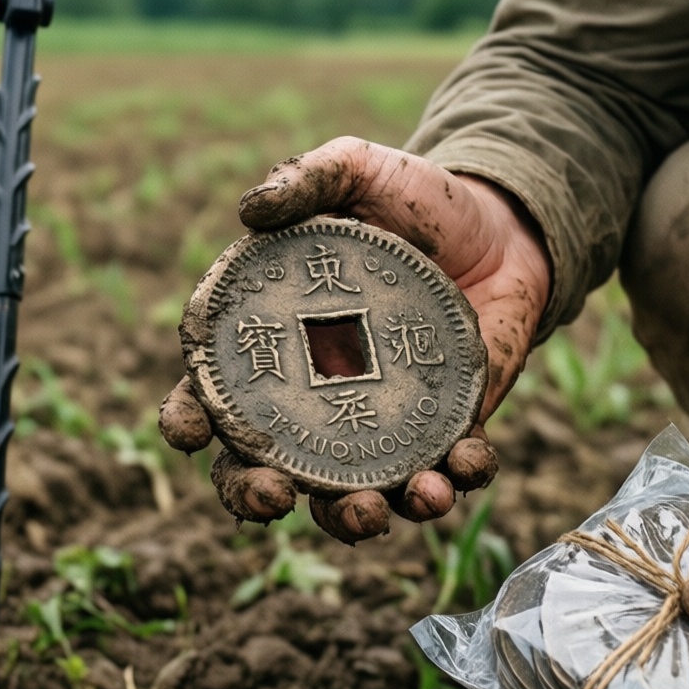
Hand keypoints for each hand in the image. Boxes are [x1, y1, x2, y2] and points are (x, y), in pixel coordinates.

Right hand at [159, 135, 551, 542]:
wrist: (501, 224)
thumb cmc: (412, 199)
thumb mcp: (357, 169)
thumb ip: (306, 178)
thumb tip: (250, 210)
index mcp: (274, 342)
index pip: (212, 394)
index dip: (187, 419)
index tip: (187, 430)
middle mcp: (315, 399)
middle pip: (263, 470)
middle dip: (255, 496)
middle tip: (274, 496)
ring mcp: (379, 424)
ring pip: (347, 496)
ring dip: (352, 518)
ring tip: (374, 512)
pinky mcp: (445, 432)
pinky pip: (442, 475)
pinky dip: (450, 483)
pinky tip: (460, 469)